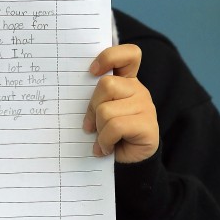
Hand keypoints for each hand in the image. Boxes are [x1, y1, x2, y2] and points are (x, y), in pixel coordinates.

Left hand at [83, 44, 158, 163]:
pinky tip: (106, 148)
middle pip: (106, 85)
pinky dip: (105, 140)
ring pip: (107, 110)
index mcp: (126, 81)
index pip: (128, 55)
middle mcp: (138, 90)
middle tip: (89, 126)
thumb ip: (94, 97)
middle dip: (92, 107)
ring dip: (98, 129)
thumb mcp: (98, 111)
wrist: (126, 164)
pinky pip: (115, 126)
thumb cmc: (108, 134)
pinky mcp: (148, 125)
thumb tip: (71, 94)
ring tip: (101, 140)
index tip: (91, 71)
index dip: (109, 57)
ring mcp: (146, 107)